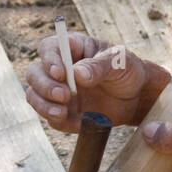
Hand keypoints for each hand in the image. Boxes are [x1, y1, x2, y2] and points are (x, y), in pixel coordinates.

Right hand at [24, 32, 158, 131]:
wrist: (136, 96)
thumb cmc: (127, 70)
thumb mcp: (119, 62)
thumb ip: (99, 66)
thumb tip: (77, 74)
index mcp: (71, 48)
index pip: (48, 48)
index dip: (49, 60)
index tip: (61, 74)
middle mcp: (59, 69)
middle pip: (35, 74)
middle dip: (44, 86)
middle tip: (64, 96)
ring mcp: (58, 91)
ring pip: (35, 96)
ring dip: (43, 105)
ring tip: (62, 112)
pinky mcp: (63, 112)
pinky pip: (52, 118)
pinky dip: (61, 122)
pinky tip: (80, 123)